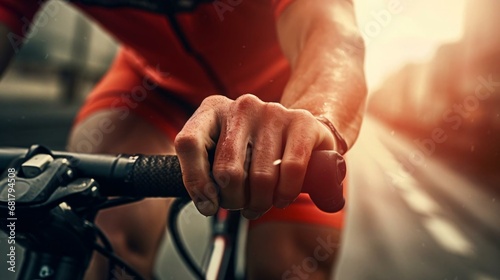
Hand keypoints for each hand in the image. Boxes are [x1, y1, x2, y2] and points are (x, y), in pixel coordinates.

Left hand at [174, 94, 335, 218]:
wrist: (299, 130)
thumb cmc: (254, 149)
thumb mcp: (222, 153)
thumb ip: (206, 172)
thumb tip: (207, 203)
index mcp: (213, 110)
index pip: (189, 143)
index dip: (195, 181)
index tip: (208, 204)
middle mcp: (242, 106)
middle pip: (226, 170)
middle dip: (233, 200)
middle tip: (239, 204)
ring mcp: (273, 112)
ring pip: (261, 177)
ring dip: (259, 203)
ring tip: (259, 204)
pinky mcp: (302, 122)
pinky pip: (292, 170)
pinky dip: (285, 194)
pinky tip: (282, 198)